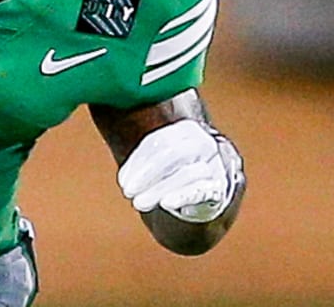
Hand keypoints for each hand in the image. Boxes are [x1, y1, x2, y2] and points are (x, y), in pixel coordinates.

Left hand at [118, 119, 241, 222]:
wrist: (206, 194)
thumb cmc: (173, 171)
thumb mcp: (158, 156)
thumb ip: (140, 152)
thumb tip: (114, 140)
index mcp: (185, 130)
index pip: (158, 141)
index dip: (137, 161)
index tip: (122, 180)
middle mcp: (203, 143)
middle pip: (173, 154)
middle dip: (147, 174)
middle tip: (127, 191)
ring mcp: (214, 165)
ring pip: (186, 173)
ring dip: (159, 189)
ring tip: (139, 202)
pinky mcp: (219, 188)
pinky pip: (202, 189)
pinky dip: (183, 195)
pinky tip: (166, 203)